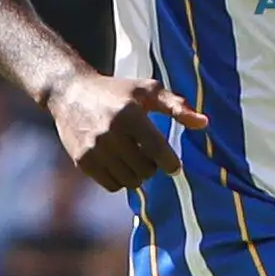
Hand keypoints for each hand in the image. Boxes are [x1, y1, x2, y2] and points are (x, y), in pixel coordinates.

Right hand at [44, 72, 207, 190]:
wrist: (70, 93)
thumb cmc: (116, 91)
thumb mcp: (147, 90)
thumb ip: (177, 107)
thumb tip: (204, 123)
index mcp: (129, 114)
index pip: (157, 150)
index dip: (170, 164)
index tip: (173, 165)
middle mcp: (110, 133)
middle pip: (145, 170)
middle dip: (152, 166)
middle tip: (147, 155)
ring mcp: (94, 149)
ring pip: (129, 181)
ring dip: (137, 175)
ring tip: (134, 159)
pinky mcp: (82, 161)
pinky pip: (112, 185)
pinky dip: (120, 180)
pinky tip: (119, 164)